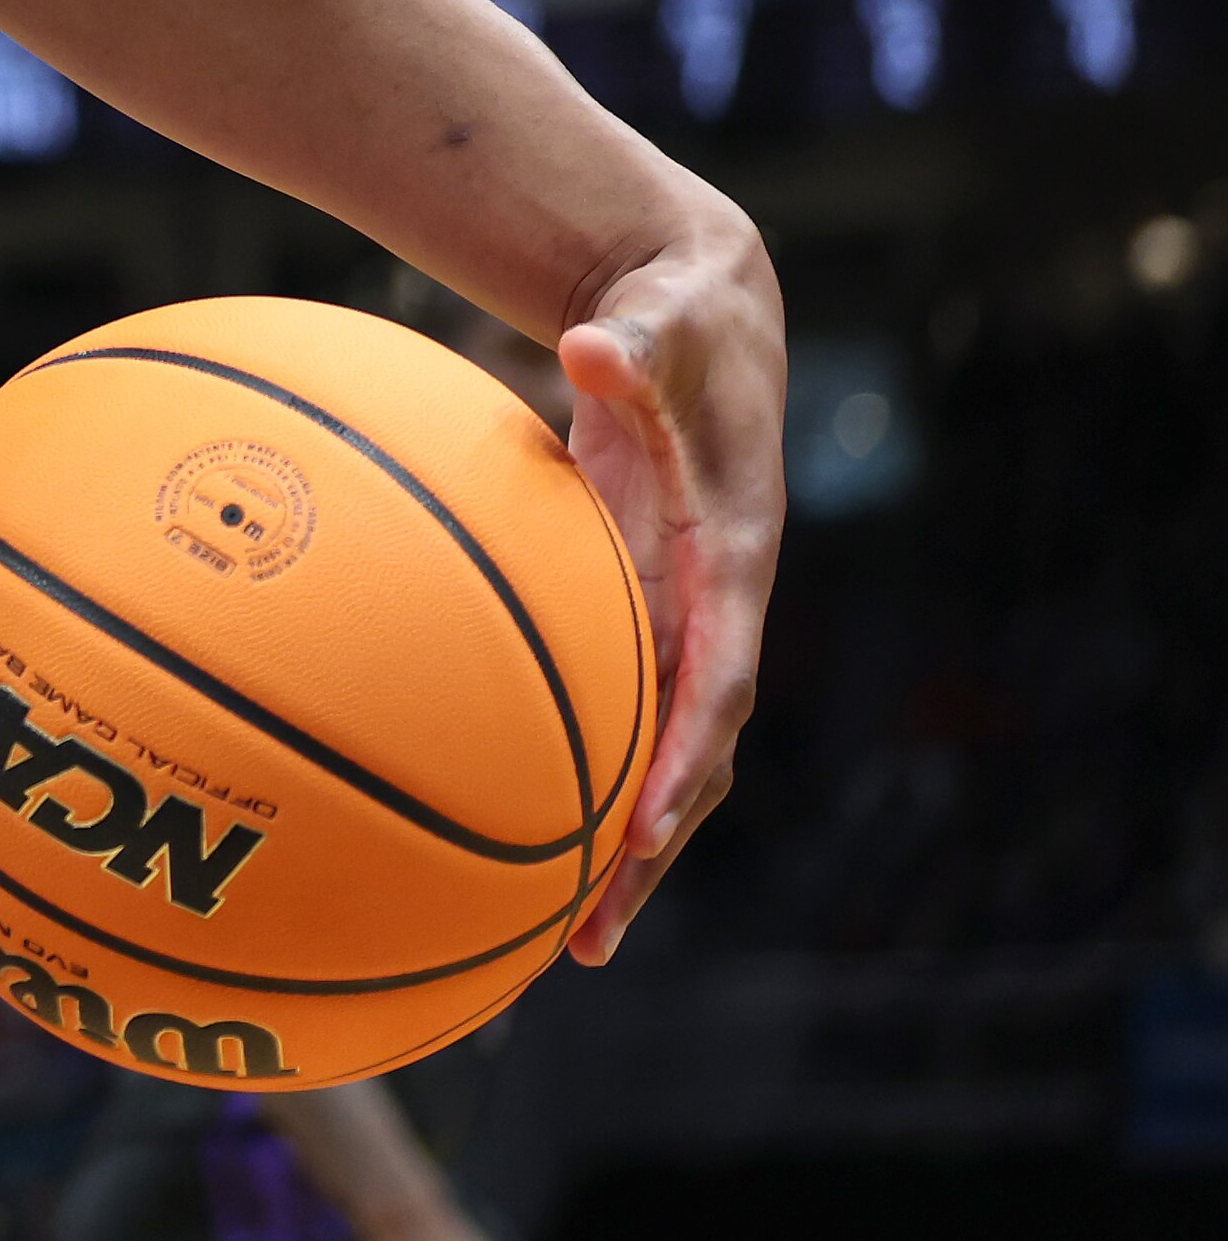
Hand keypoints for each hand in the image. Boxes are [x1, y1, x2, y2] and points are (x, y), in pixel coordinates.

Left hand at [554, 221, 785, 961]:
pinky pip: (616, 707)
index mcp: (730, 551)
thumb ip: (634, 341)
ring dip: (619, 842)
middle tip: (585, 938)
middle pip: (695, 752)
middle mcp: (715, 601)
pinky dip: (585, 772)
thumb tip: (591, 343)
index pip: (720, 673)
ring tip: (555, 941)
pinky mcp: (642, 606)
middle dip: (650, 847)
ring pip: (659, 750)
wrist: (701, 309)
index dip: (687, 751)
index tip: (648, 824)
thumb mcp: (665, 318)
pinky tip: (519, 834)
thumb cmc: (680, 313)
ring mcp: (679, 613)